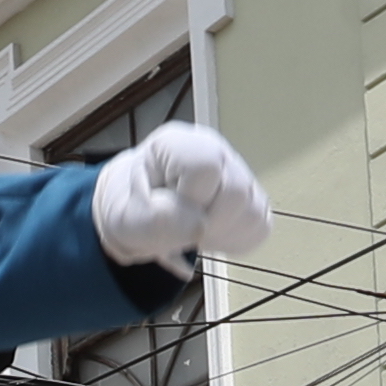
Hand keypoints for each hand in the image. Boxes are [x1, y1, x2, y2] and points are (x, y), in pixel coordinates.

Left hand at [89, 122, 272, 263]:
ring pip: (253, 211)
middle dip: (208, 225)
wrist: (139, 214)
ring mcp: (238, 174)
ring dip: (221, 236)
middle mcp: (216, 151)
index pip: (205, 168)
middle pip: (237, 192)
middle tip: (181, 233)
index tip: (170, 211)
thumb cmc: (131, 209)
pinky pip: (260, 226)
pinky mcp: (252, 199)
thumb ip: (155, 220)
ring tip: (192, 234)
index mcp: (179, 144)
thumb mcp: (125, 219)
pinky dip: (234, 241)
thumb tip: (199, 227)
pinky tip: (209, 236)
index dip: (191, 200)